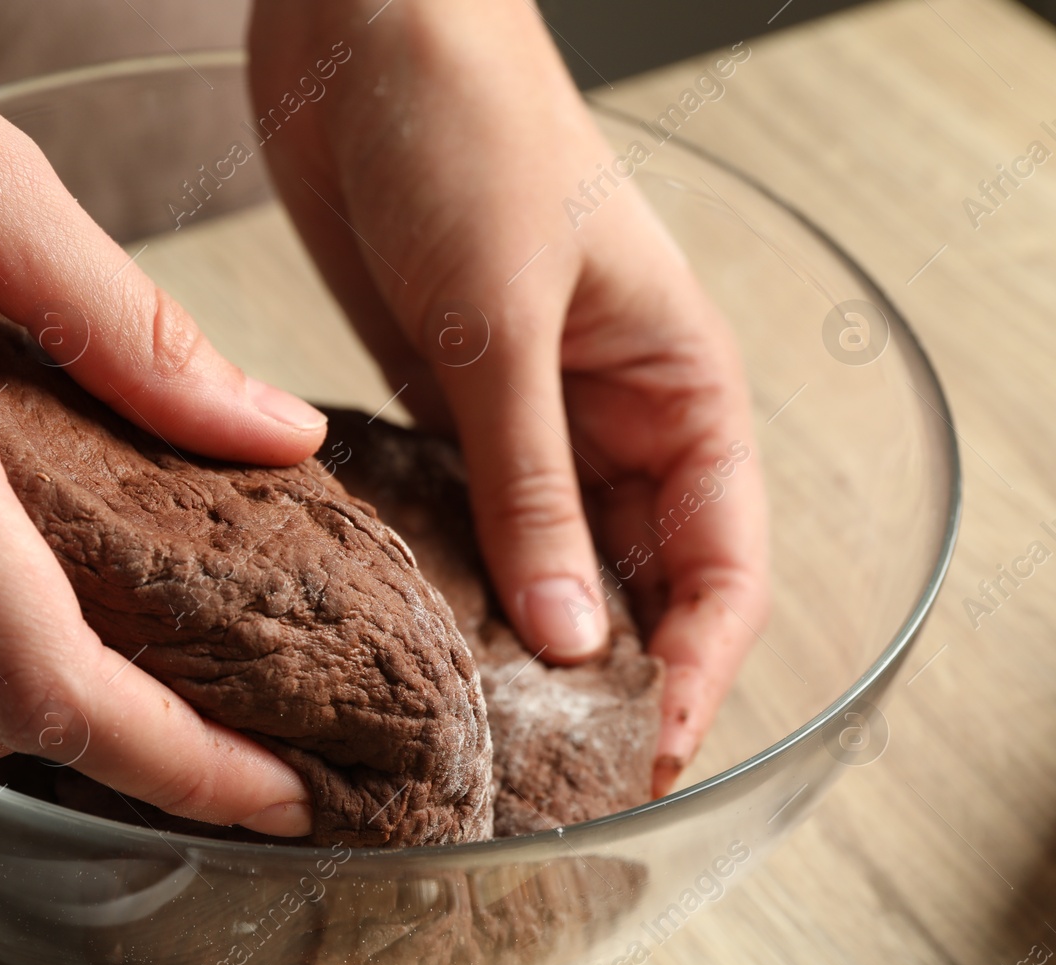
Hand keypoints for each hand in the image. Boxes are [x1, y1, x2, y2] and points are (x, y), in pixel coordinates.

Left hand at [249, 0, 768, 793]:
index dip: (693, 667)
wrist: (364, 30)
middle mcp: (609, 412)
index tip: (641, 753)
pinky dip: (451, 577)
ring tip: (476, 731)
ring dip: (519, 637)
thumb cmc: (468, 129)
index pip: (719, 561)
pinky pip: (464, 514)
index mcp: (678, 385)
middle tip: (549, 772)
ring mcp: (521, 412)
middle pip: (634, 580)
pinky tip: (415, 634)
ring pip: (544, 558)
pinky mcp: (439, 401)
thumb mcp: (504, 315)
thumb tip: (566, 635)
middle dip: (604, 676)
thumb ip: (529, 478)